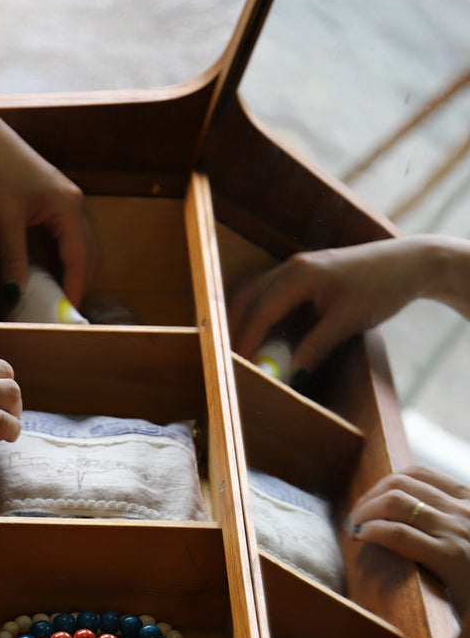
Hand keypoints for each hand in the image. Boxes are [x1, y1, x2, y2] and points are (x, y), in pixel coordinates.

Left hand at [0, 102, 99, 306]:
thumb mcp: (3, 220)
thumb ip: (14, 261)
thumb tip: (17, 297)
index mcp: (68, 206)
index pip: (82, 260)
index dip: (74, 291)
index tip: (64, 319)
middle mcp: (69, 204)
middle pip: (85, 255)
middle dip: (75, 285)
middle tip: (59, 315)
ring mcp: (56, 203)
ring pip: (71, 248)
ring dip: (63, 274)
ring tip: (47, 301)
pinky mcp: (40, 203)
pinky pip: (55, 240)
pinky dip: (50, 261)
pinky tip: (36, 278)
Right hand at [228, 238, 436, 373]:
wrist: (410, 263)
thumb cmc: (382, 286)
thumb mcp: (347, 323)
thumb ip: (315, 348)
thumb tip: (291, 374)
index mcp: (300, 275)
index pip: (260, 310)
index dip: (245, 340)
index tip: (236, 366)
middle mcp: (292, 267)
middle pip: (247, 297)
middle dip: (233, 328)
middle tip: (227, 359)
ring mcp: (298, 268)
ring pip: (256, 294)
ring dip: (245, 321)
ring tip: (240, 350)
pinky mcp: (306, 274)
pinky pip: (272, 294)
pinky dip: (261, 315)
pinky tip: (264, 336)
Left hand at [346, 464, 469, 617]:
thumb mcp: (464, 538)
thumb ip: (441, 522)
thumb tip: (394, 513)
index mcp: (468, 500)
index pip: (417, 473)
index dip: (382, 485)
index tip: (367, 504)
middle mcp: (464, 509)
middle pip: (399, 484)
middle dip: (368, 499)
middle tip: (354, 519)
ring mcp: (457, 531)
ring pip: (394, 503)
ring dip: (364, 513)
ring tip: (353, 530)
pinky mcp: (450, 557)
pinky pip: (398, 534)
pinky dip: (372, 530)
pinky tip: (362, 537)